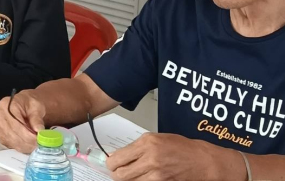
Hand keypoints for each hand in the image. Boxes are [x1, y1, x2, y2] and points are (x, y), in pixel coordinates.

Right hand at [0, 90, 45, 152]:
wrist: (23, 105)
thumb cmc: (29, 105)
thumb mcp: (36, 107)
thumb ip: (37, 119)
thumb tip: (39, 131)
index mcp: (6, 106)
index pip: (16, 124)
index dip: (27, 135)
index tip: (39, 140)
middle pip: (13, 135)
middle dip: (28, 142)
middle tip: (40, 144)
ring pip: (12, 142)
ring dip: (25, 146)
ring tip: (36, 144)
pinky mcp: (0, 136)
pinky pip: (11, 145)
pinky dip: (22, 147)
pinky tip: (29, 144)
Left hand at [107, 133, 228, 180]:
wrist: (204, 161)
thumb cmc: (182, 147)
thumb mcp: (157, 139)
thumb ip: (137, 147)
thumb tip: (119, 155)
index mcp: (146, 143)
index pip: (117, 158)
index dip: (111, 163)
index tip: (112, 164)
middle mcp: (150, 159)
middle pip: (120, 175)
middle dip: (116, 175)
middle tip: (118, 173)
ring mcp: (157, 175)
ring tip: (132, 176)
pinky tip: (143, 179)